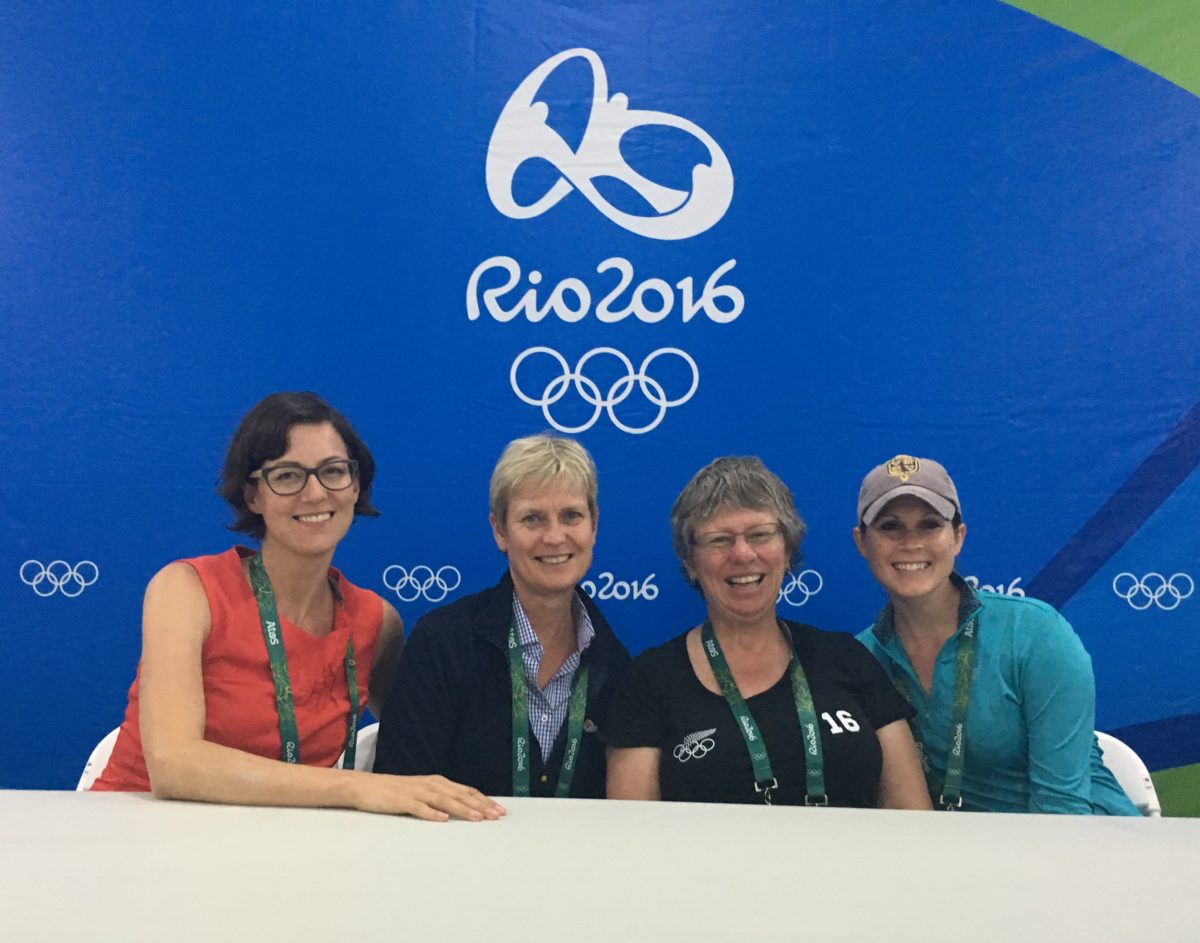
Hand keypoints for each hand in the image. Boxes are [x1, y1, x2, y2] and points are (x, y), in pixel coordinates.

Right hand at [353, 773, 506, 821]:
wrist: (365, 786)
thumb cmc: (396, 791)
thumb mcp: (422, 792)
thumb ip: (441, 798)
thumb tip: (463, 808)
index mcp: (437, 782)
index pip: (466, 791)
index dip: (483, 800)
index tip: (499, 811)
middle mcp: (430, 784)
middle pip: (459, 795)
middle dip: (480, 806)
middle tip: (496, 816)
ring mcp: (416, 792)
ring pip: (444, 801)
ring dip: (462, 809)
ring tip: (477, 818)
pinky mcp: (402, 801)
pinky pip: (419, 808)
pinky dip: (431, 813)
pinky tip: (442, 820)